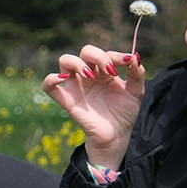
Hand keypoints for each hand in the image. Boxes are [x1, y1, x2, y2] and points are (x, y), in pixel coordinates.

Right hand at [43, 44, 146, 171]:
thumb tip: (134, 56)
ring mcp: (76, 86)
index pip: (106, 54)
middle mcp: (89, 74)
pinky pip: (49, 86)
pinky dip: (51, 79)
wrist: (116, 135)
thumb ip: (137, 73)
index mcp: (104, 70)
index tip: (127, 63)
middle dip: (97, 56)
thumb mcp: (136, 92)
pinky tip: (62, 79)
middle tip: (109, 71)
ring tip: (90, 75)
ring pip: (65, 61)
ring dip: (77, 63)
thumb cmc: (124, 112)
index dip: (115, 56)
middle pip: (85, 52)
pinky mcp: (67, 100)